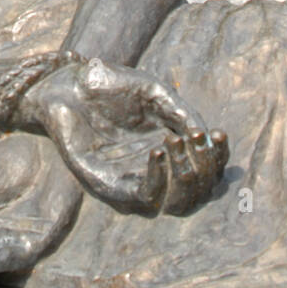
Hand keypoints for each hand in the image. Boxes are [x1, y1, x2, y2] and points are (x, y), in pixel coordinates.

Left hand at [18, 57, 228, 215]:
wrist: (66, 83)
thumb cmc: (109, 88)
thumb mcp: (154, 94)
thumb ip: (181, 114)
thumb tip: (209, 139)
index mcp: (168, 155)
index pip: (205, 174)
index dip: (218, 159)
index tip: (220, 134)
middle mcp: (153, 176)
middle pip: (195, 196)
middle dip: (205, 170)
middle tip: (195, 138)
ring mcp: (130, 185)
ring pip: (174, 205)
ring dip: (185, 176)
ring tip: (176, 141)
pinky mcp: (107, 187)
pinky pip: (141, 198)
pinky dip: (157, 178)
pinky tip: (158, 150)